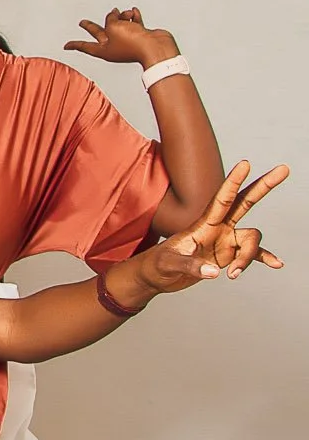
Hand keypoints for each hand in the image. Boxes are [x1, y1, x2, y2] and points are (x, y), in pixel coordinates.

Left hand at [65, 7, 177, 68]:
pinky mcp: (139, 36)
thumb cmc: (134, 42)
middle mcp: (114, 47)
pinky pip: (133, 23)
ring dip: (122, 16)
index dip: (74, 44)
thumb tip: (115, 14)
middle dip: (91, 27)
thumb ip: (110, 19)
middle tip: (81, 22)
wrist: (157, 47)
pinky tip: (133, 11)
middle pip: (100, 34)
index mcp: (104, 50)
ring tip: (127, 14)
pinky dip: (133, 16)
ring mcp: (127, 41)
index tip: (65, 46)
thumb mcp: (113, 27)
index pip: (85, 46)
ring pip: (118, 25)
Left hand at [124, 159, 288, 298]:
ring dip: (249, 257)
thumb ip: (190, 266)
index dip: (233, 181)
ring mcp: (225, 240)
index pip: (222, 198)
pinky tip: (276, 263)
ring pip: (251, 239)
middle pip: (246, 202)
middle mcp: (218, 227)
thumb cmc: (157, 265)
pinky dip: (263, 259)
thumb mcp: (168, 264)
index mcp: (203, 223)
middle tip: (284, 168)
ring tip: (232, 274)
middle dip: (264, 185)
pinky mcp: (228, 255)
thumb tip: (214, 271)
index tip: (245, 163)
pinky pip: (252, 255)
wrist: (156, 276)